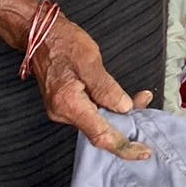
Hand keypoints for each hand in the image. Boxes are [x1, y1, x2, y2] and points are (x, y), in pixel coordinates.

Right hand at [30, 16, 152, 158]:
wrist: (39, 34)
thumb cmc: (63, 42)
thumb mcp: (89, 60)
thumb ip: (106, 88)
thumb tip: (124, 108)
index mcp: (68, 104)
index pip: (100, 136)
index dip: (124, 146)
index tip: (143, 152)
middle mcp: (62, 113)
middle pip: (99, 131)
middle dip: (126, 124)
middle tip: (146, 105)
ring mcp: (62, 111)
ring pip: (96, 121)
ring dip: (118, 113)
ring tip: (139, 98)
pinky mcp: (65, 105)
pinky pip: (89, 113)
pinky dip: (107, 108)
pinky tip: (120, 98)